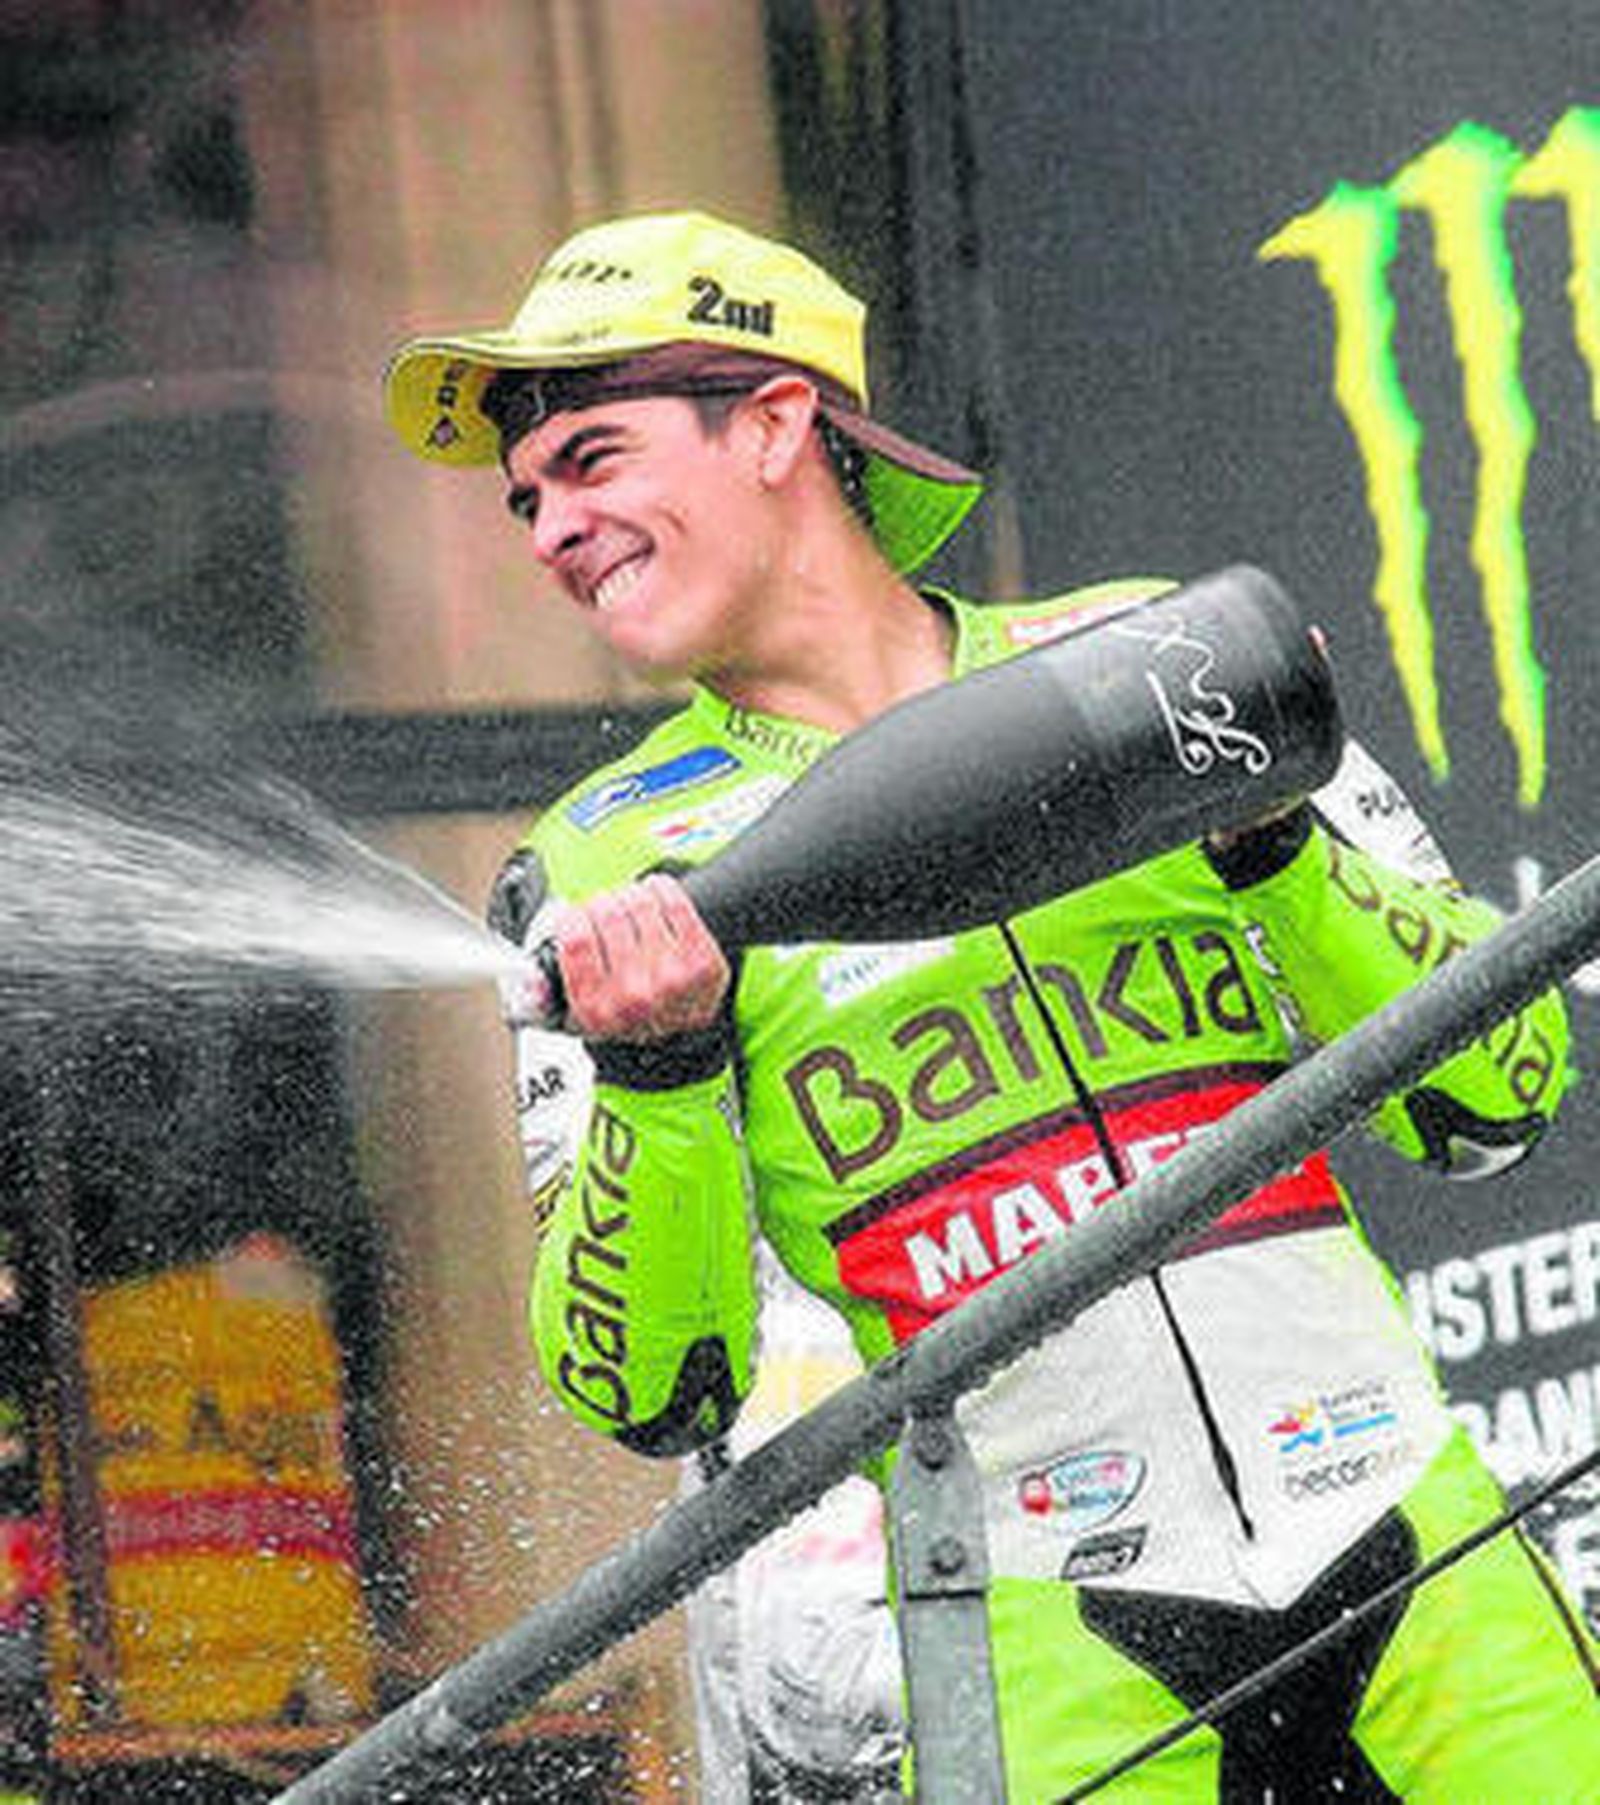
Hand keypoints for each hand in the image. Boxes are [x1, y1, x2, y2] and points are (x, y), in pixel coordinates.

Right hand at [549, 873, 730, 1041]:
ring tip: (632, 910)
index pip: (576, 939)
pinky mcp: (703, 961)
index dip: (572, 917)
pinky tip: (656, 900)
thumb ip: (538, 998)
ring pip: (639, 901)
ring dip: (631, 895)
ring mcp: (673, 979)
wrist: (675, 1039)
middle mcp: (635, 997)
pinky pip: (673, 900)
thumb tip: (527, 979)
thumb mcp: (569, 1018)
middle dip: (602, 905)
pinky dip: (660, 890)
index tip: (574, 916)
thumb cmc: (622, 1017)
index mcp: (596, 1009)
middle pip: (608, 912)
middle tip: (606, 915)